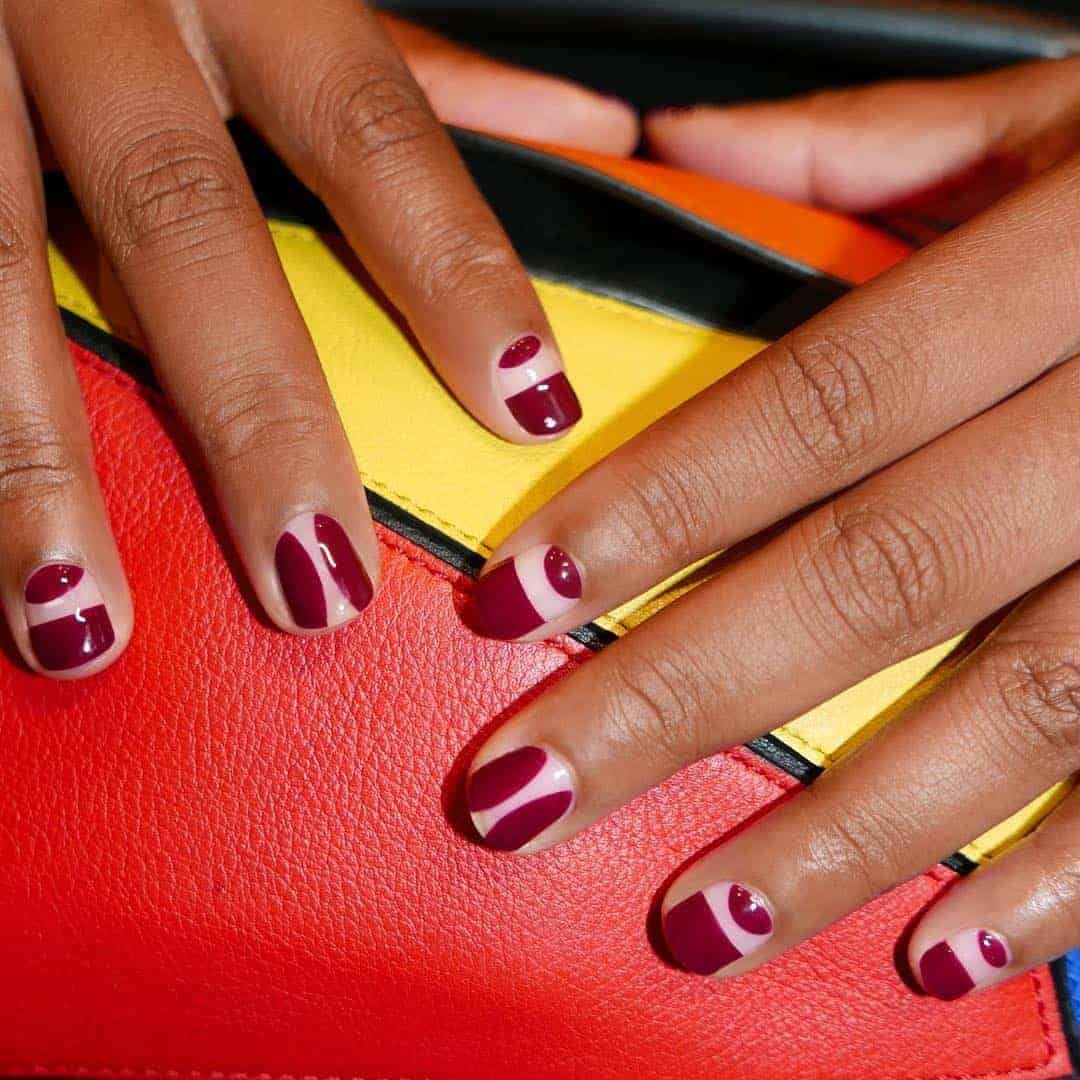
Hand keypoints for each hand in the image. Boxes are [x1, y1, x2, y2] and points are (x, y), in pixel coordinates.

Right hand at [0, 3, 634, 678]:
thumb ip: (425, 69)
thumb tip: (580, 133)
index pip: (375, 135)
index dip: (455, 276)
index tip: (528, 408)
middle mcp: (98, 6)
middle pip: (186, 227)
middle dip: (254, 420)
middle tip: (318, 586)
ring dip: (34, 464)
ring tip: (80, 623)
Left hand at [464, 57, 1079, 999]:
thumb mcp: (1073, 111)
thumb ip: (873, 146)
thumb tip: (678, 153)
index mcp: (1074, 261)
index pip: (820, 403)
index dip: (661, 505)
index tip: (519, 597)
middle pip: (879, 577)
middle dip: (684, 699)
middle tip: (531, 792)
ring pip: (1023, 709)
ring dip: (846, 835)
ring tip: (701, 922)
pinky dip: (1062, 880)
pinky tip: (939, 951)